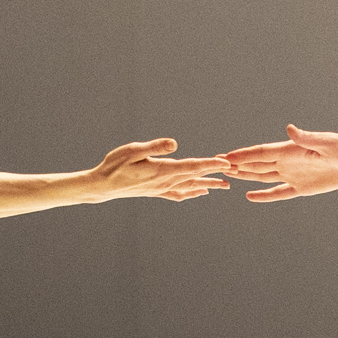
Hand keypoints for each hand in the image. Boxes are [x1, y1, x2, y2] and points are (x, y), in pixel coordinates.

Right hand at [82, 138, 234, 202]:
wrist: (102, 186)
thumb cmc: (114, 165)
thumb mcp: (133, 151)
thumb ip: (155, 147)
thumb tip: (175, 144)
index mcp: (162, 170)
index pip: (192, 167)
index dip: (211, 165)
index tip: (227, 163)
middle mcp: (165, 182)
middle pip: (196, 177)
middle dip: (215, 174)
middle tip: (235, 172)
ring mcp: (161, 189)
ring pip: (190, 187)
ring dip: (207, 185)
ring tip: (224, 185)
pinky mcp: (156, 191)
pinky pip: (178, 194)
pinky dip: (192, 193)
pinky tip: (198, 193)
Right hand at [221, 125, 337, 201]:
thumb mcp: (328, 143)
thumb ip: (307, 138)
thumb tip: (289, 129)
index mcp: (292, 150)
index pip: (262, 152)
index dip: (243, 155)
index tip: (224, 156)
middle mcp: (289, 161)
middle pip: (257, 164)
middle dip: (238, 165)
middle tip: (216, 166)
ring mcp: (294, 174)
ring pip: (264, 176)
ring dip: (246, 176)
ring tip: (228, 176)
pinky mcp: (302, 188)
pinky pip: (279, 193)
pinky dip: (264, 196)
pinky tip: (250, 196)